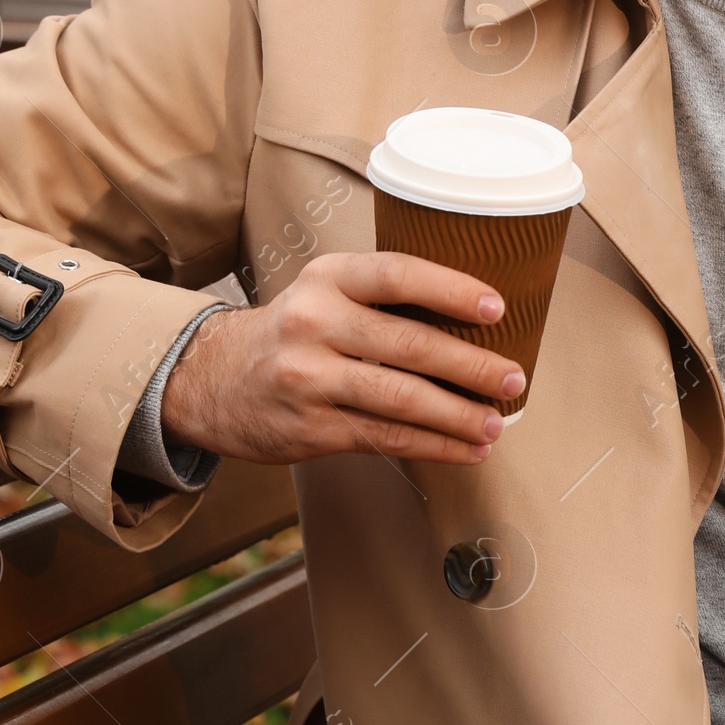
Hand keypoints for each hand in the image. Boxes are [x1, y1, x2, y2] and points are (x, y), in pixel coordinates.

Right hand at [162, 252, 523, 466]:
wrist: (211, 378)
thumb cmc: (293, 331)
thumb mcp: (325, 292)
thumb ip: (383, 298)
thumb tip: (477, 321)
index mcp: (328, 279)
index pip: (397, 275)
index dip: (451, 289)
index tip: (497, 308)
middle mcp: (315, 324)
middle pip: (409, 344)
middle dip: (472, 366)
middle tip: (513, 379)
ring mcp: (310, 379)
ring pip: (401, 399)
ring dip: (458, 415)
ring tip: (494, 423)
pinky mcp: (311, 427)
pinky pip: (385, 437)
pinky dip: (433, 445)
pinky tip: (466, 449)